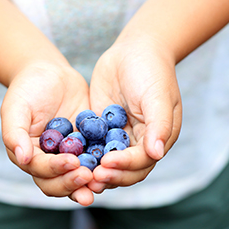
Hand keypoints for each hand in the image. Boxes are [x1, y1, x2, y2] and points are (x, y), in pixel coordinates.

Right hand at [1, 61, 94, 205]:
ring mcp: (69, 157)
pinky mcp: (87, 148)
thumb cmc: (28, 88)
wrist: (51, 74)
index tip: (71, 162)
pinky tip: (116, 164)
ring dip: (88, 184)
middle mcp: (48, 163)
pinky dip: (104, 166)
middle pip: (58, 184)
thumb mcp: (16, 107)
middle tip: (88, 176)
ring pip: (77, 179)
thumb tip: (23, 159)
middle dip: (72, 184)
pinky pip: (96, 162)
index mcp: (28, 157)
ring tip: (101, 181)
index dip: (55, 169)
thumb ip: (15, 133)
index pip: (40, 170)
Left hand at [88, 37, 181, 192]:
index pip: (142, 162)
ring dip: (95, 172)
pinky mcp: (102, 131)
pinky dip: (84, 156)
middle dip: (110, 175)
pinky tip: (69, 159)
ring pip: (108, 164)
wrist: (134, 49)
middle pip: (125, 171)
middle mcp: (139, 144)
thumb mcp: (158, 96)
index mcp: (157, 139)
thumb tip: (157, 154)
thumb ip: (159, 125)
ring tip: (79, 176)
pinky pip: (92, 148)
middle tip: (90, 179)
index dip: (125, 166)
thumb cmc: (151, 70)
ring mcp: (119, 138)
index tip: (107, 163)